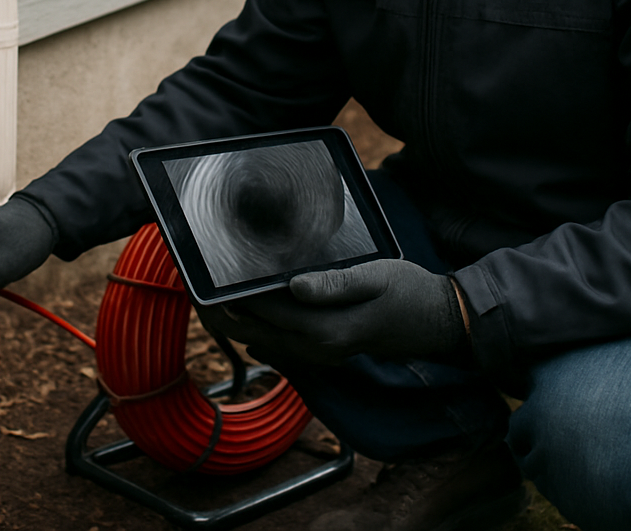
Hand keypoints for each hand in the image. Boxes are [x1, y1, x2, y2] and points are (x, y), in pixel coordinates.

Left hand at [201, 259, 467, 366]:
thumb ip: (335, 284)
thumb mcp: (376, 278)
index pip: (263, 311)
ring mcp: (321, 354)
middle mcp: (317, 348)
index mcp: (324, 329)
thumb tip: (293, 285)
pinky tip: (244, 316)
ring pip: (263, 341)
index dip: (230, 296)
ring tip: (208, 301)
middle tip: (192, 289)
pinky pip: (280, 345)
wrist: (439, 322)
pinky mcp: (325, 350)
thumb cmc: (408, 293)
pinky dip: (257, 330)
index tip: (204, 277)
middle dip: (221, 314)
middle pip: (254, 332)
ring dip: (235, 322)